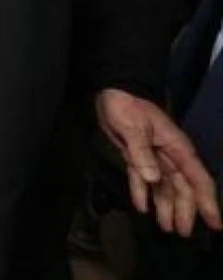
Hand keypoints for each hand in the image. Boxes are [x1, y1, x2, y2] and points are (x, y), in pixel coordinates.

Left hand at [96, 88, 221, 234]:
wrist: (112, 91)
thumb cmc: (126, 106)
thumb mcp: (133, 127)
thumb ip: (142, 153)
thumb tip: (153, 180)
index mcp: (176, 149)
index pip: (197, 180)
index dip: (207, 202)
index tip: (215, 224)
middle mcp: (169, 156)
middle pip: (182, 189)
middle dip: (185, 211)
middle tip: (183, 233)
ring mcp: (153, 157)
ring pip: (164, 187)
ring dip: (165, 206)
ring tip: (166, 227)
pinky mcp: (135, 156)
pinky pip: (141, 179)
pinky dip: (141, 193)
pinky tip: (142, 208)